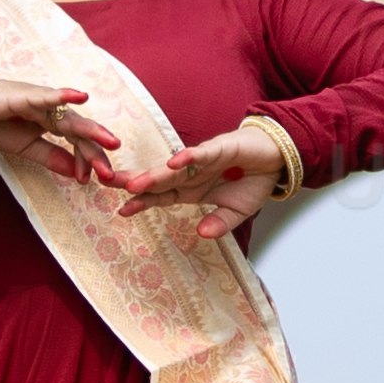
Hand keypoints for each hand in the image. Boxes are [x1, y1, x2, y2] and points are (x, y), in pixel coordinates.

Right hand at [0, 75, 125, 185]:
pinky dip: (65, 96)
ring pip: (71, 118)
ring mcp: (43, 102)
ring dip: (91, 131)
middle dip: (95, 152)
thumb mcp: (27, 148)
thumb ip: (51, 157)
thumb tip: (77, 174)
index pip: (77, 143)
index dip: (85, 161)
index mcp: (53, 123)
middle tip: (109, 173)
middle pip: (80, 133)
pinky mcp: (29, 95)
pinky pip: (50, 96)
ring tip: (110, 142)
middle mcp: (53, 111)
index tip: (88, 181)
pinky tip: (81, 97)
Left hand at [105, 121, 291, 235]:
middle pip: (158, 180)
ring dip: (155, 174)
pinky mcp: (219, 148)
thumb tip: (203, 234)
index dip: (142, 202)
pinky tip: (173, 163)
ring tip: (135, 182)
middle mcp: (191, 174)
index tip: (122, 210)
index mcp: (191, 190)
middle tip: (108, 183)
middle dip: (134, 182)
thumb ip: (219, 223)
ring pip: (173, 168)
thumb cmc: (252, 182)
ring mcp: (202, 160)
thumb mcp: (236, 213)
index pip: (161, 197)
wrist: (275, 158)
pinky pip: (200, 154)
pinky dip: (187, 158)